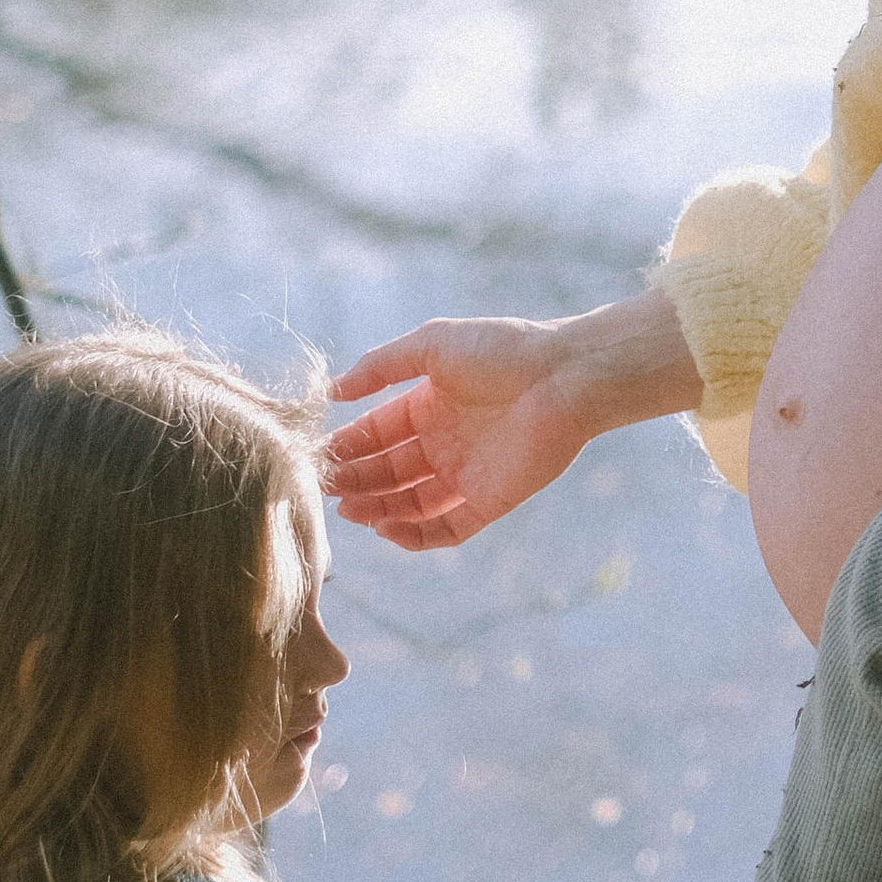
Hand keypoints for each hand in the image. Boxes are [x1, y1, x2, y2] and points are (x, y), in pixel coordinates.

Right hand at [325, 296, 699, 550]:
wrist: (564, 376)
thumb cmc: (501, 351)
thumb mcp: (432, 345)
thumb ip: (380, 365)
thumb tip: (333, 390)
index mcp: (429, 406)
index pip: (376, 433)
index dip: (348, 446)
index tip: (316, 457)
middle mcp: (444, 442)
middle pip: (388, 471)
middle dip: (356, 481)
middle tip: (326, 488)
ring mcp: (466, 474)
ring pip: (410, 503)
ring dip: (378, 510)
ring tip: (349, 511)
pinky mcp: (489, 501)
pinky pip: (447, 528)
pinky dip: (415, 535)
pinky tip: (387, 529)